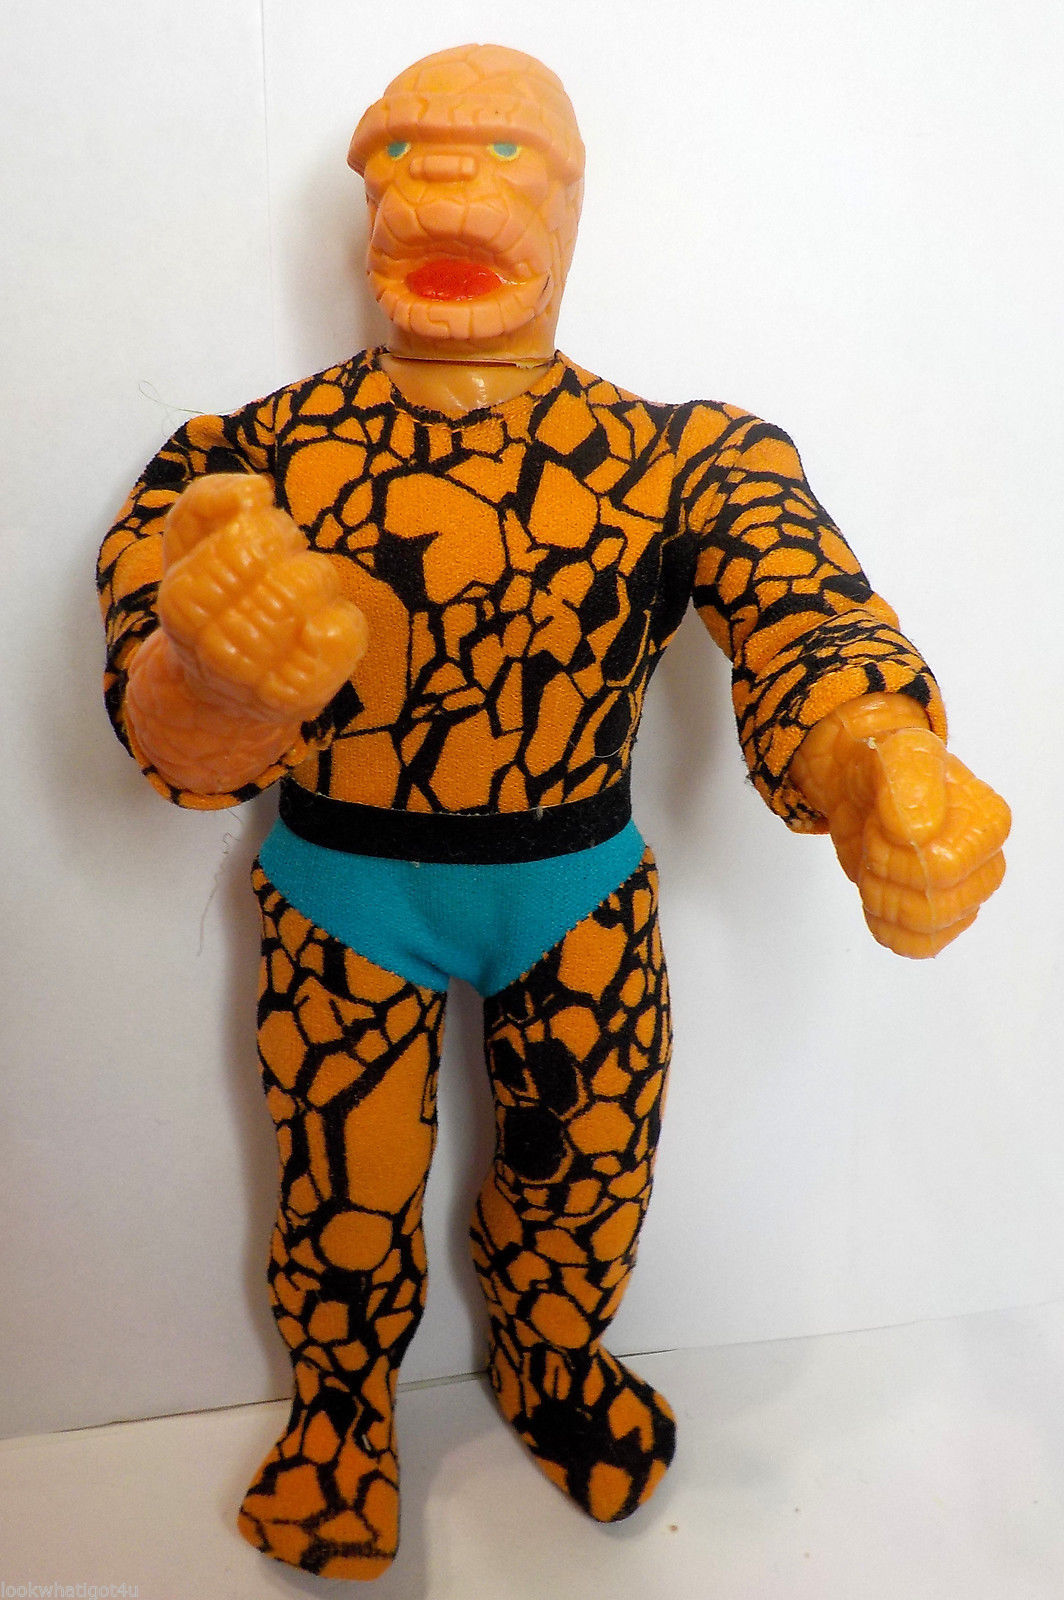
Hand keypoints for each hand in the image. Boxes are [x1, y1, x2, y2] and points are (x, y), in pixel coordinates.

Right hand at [158, 473, 366, 721]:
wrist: (218, 690)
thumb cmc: (213, 599)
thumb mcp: (190, 540)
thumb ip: (208, 500)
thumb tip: (255, 491)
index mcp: (184, 601)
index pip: (247, 540)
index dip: (270, 531)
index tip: (266, 544)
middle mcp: (216, 647)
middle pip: (287, 572)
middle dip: (296, 559)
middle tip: (286, 572)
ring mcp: (257, 680)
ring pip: (316, 593)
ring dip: (320, 586)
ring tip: (302, 602)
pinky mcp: (299, 698)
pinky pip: (343, 633)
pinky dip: (343, 620)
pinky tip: (319, 630)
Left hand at [790, 695, 1010, 957]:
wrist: (863, 786)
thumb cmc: (890, 768)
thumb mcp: (897, 754)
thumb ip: (909, 782)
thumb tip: (919, 832)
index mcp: (989, 824)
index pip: (943, 869)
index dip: (898, 851)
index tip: (883, 820)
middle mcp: (985, 865)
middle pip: (932, 905)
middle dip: (886, 872)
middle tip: (876, 838)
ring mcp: (964, 895)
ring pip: (923, 928)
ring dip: (882, 896)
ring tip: (877, 861)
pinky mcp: (939, 918)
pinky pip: (918, 946)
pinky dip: (887, 926)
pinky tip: (878, 894)